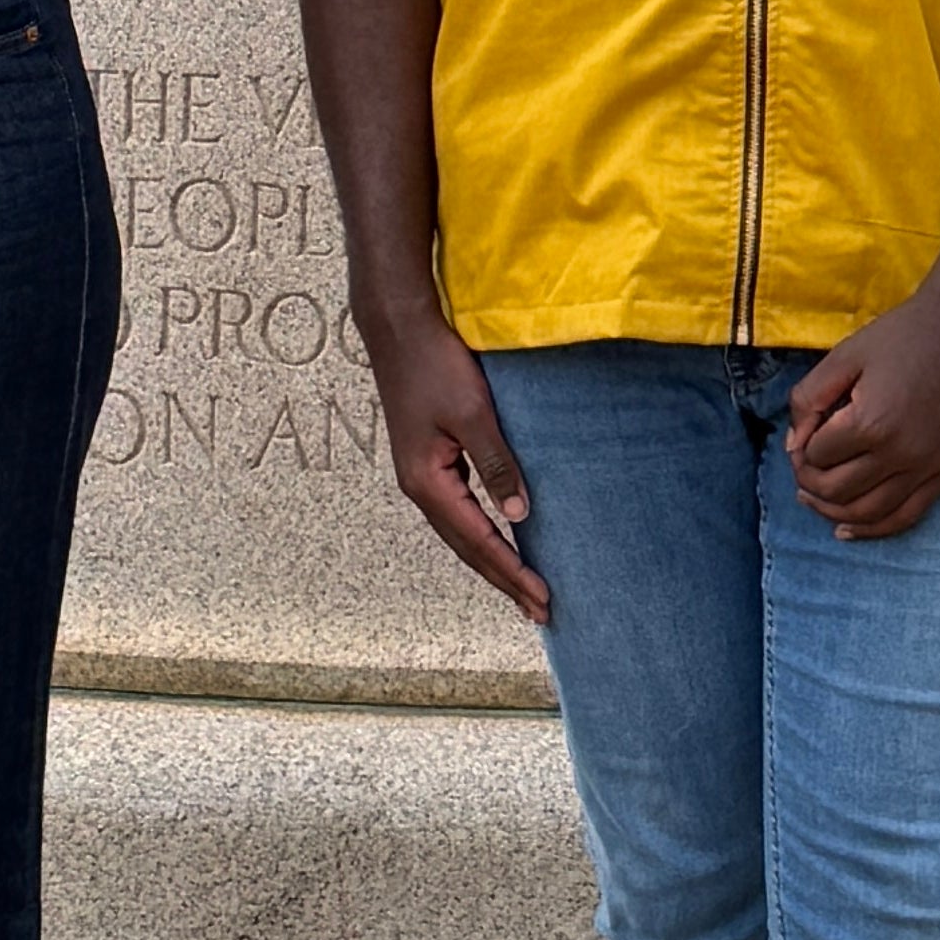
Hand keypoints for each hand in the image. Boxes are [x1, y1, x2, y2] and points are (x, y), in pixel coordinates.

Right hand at [366, 310, 549, 624]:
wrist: (397, 329)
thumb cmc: (434, 366)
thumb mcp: (473, 414)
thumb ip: (497, 465)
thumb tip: (519, 517)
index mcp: (427, 483)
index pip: (478, 542)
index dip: (512, 572)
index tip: (542, 598)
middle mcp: (420, 487)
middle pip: (466, 548)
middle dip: (504, 580)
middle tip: (540, 610)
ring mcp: (421, 476)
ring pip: (461, 533)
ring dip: (493, 561)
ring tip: (523, 587)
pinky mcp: (428, 461)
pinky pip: (459, 511)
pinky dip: (482, 533)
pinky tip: (500, 539)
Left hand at [785, 274, 939, 542]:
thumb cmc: (904, 335)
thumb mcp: (844, 356)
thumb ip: (809, 399)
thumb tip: (794, 445)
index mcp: (870, 422)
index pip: (816, 457)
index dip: (801, 448)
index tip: (805, 433)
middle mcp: (900, 454)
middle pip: (836, 491)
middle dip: (810, 482)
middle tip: (804, 464)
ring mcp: (928, 467)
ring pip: (868, 513)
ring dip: (833, 512)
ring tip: (815, 499)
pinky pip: (906, 516)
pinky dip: (874, 529)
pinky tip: (849, 529)